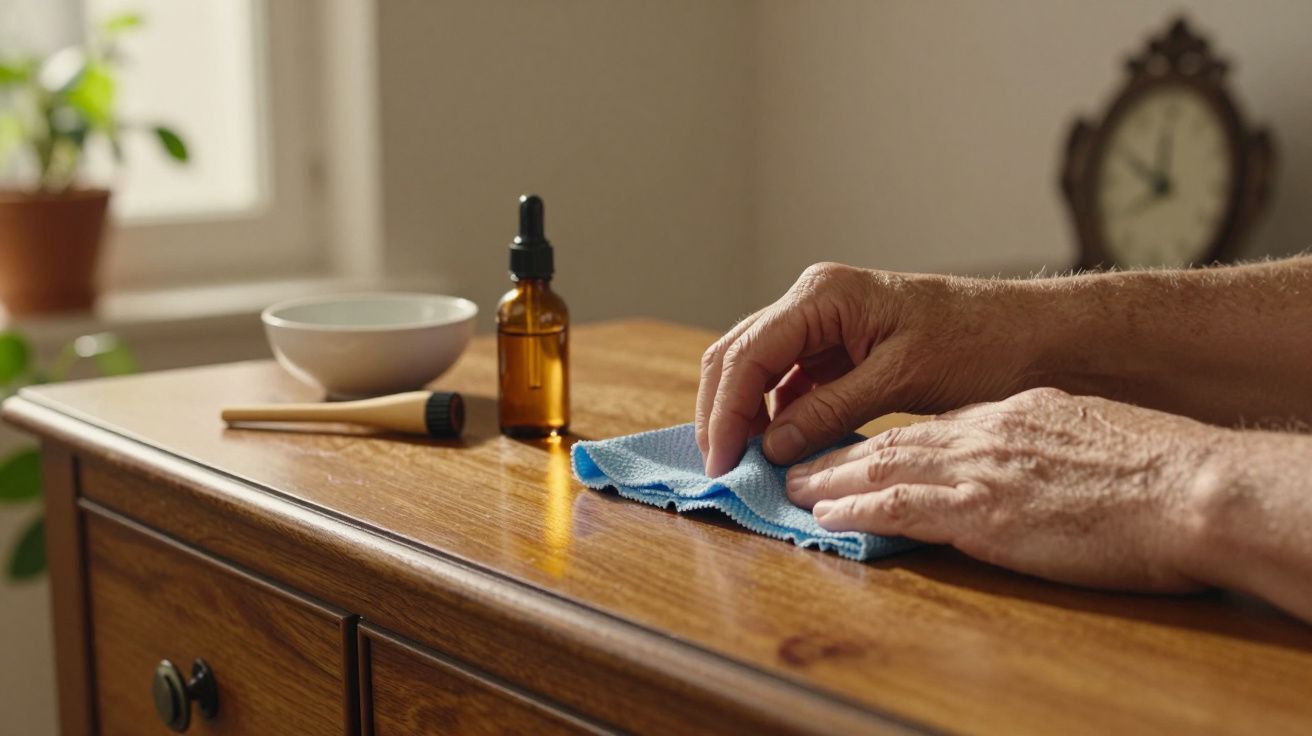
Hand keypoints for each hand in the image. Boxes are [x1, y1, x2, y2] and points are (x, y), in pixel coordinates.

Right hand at [696, 263, 1044, 475]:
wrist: (1031, 334)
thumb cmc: (977, 344)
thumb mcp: (901, 379)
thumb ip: (830, 410)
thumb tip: (771, 446)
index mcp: (822, 295)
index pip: (748, 354)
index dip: (727, 411)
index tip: (722, 463)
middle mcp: (812, 302)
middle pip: (738, 356)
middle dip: (723, 412)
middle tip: (721, 469)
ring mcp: (822, 324)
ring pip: (757, 369)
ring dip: (745, 415)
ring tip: (744, 465)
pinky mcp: (836, 349)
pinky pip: (789, 382)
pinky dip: (776, 415)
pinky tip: (779, 450)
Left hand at [787, 388, 1215, 591]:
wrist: (1188, 486)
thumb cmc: (1159, 468)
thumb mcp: (1094, 435)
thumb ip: (1052, 443)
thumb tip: (1038, 462)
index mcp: (1015, 414)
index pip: (936, 426)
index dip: (890, 441)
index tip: (860, 450)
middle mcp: (985, 434)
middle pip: (894, 440)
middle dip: (839, 452)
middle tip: (797, 462)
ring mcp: (979, 471)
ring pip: (881, 467)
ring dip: (830, 479)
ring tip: (791, 487)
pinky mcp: (980, 512)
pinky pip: (898, 507)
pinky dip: (855, 510)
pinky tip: (826, 517)